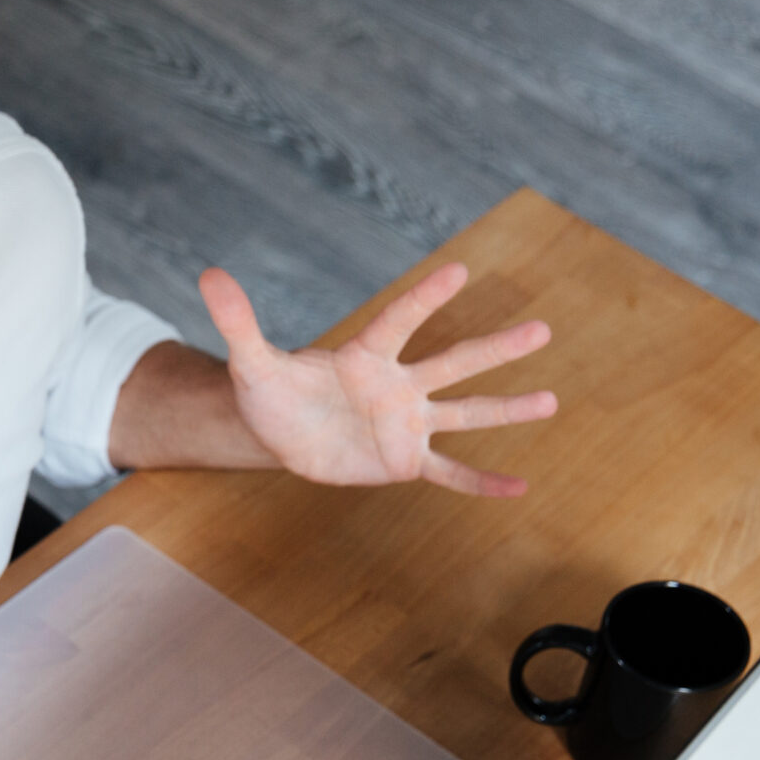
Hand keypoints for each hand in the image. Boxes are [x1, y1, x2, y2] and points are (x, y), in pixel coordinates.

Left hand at [201, 261, 556, 494]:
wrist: (279, 432)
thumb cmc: (270, 392)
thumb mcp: (251, 362)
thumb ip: (238, 321)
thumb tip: (208, 274)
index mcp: (364, 356)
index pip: (399, 322)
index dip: (425, 299)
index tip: (460, 271)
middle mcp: (396, 385)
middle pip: (452, 363)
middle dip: (495, 349)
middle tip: (542, 329)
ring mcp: (405, 423)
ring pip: (464, 414)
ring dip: (506, 409)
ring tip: (552, 401)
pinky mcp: (403, 461)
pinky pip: (448, 472)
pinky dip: (480, 482)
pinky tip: (519, 488)